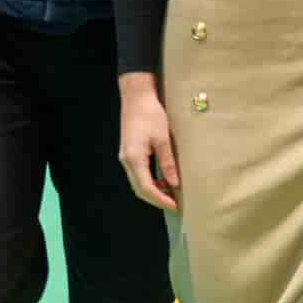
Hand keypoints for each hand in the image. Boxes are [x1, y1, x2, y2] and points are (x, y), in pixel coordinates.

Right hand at [118, 73, 179, 210]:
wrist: (136, 96)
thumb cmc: (150, 114)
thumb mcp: (163, 139)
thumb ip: (168, 163)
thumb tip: (175, 183)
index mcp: (134, 158)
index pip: (146, 188)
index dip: (161, 200)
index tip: (175, 206)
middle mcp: (127, 160)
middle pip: (139, 189)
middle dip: (156, 199)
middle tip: (175, 204)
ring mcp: (126, 156)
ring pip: (138, 182)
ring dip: (153, 191)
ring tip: (171, 194)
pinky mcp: (129, 152)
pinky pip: (138, 173)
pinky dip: (150, 181)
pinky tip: (163, 180)